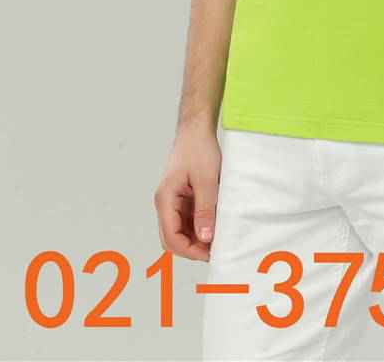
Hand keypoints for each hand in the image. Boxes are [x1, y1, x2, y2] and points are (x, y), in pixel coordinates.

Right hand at [154, 121, 220, 261]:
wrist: (196, 130)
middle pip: (172, 238)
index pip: (171, 237)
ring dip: (196, 238)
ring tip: (218, 238)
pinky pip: (187, 220)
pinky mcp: (182, 199)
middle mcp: (165, 203)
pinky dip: (199, 227)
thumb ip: (205, 210)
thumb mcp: (206, 180)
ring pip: (180, 231)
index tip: (210, 253)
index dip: (190, 250)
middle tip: (215, 249)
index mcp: (165, 199)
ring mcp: (172, 202)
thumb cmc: (198, 149)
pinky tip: (214, 225)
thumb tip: (205, 238)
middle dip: (192, 248)